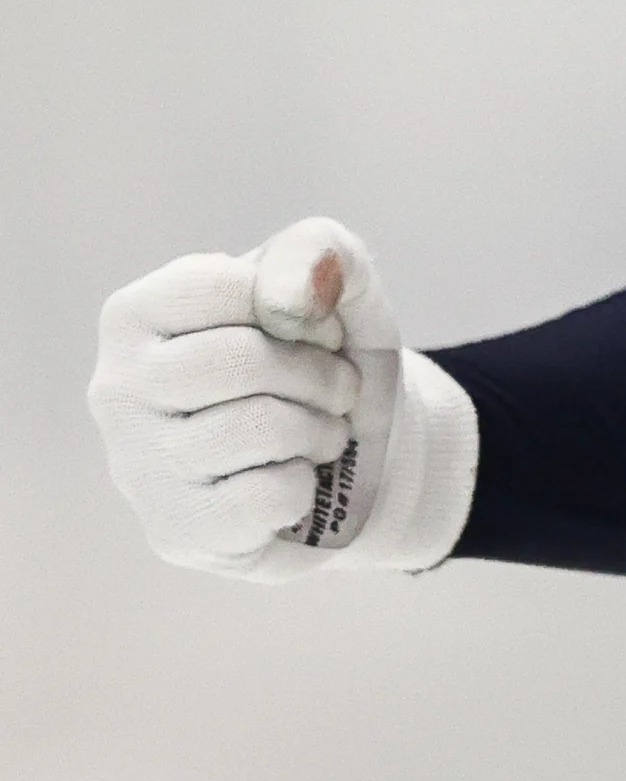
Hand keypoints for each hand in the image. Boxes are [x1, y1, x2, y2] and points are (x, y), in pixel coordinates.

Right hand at [88, 218, 477, 579]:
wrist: (355, 450)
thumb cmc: (326, 356)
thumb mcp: (337, 284)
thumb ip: (318, 251)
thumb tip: (297, 291)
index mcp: (136, 316)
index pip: (222, 288)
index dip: (301, 306)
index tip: (316, 328)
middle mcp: (116, 389)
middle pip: (239, 361)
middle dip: (318, 373)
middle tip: (337, 388)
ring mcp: (137, 465)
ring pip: (258, 428)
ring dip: (321, 428)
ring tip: (318, 432)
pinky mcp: (175, 529)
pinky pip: (265, 496)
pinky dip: (305, 484)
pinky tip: (290, 479)